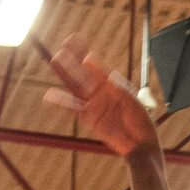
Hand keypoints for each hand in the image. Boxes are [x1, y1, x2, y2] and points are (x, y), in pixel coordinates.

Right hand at [42, 39, 158, 157]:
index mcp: (112, 85)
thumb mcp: (132, 102)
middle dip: (73, 59)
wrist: (140, 145)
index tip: (77, 44)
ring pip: (76, 86)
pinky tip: (49, 95)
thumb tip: (107, 73)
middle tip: (62, 46)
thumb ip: (119, 89)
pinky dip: (61, 101)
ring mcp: (94, 105)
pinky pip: (72, 108)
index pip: (96, 66)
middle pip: (84, 73)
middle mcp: (101, 93)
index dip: (85, 55)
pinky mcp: (88, 119)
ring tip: (55, 60)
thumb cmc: (140, 122)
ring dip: (66, 73)